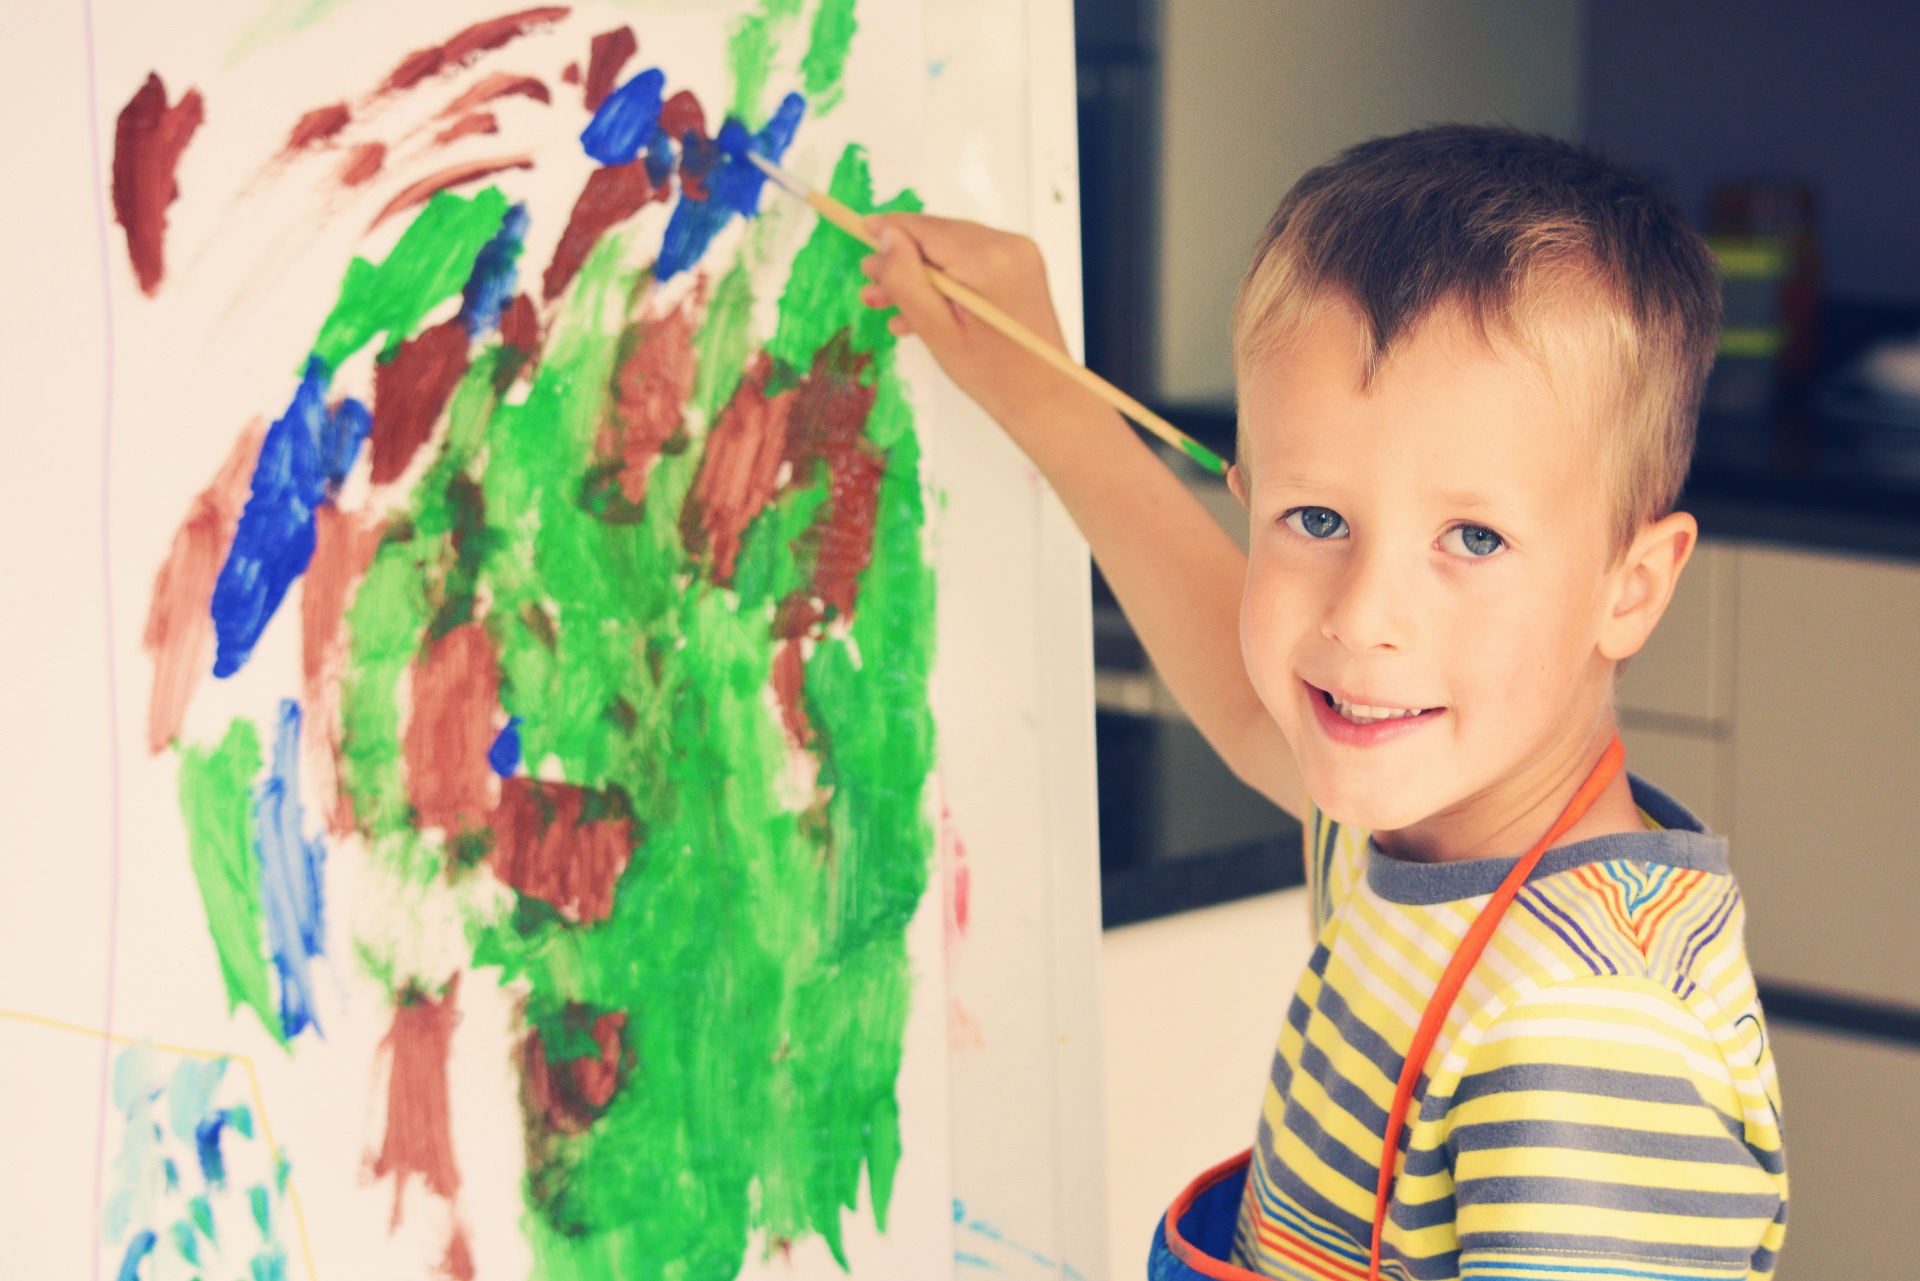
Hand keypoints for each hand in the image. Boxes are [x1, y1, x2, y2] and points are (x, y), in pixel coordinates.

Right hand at [859, 213, 1080, 433]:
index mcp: (988, 261)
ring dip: (921, 274)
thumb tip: (887, 237)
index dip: (890, 230)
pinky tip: (919, 310)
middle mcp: (1009, 247)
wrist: (1046, 399)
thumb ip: (906, 280)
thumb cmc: (996, 376)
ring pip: (953, 251)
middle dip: (903, 260)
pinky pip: (972, 263)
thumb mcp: (937, 332)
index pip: (926, 228)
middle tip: (870, 282)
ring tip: (885, 301)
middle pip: (939, 237)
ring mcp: (1019, 255)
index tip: (861, 230)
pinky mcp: (1022, 267)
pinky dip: (946, 281)